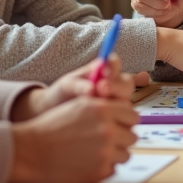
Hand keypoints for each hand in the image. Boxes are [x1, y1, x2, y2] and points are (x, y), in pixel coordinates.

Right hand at [8, 96, 137, 182]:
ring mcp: (105, 152)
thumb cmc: (51, 128)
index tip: (117, 126)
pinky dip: (103, 168)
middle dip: (121, 139)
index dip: (125, 121)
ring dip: (113, 155)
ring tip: (93, 153)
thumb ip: (104, 108)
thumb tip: (125, 116)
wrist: (29, 152)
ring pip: (125, 154)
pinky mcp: (100, 171)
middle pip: (132, 136)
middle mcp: (108, 129)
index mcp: (103, 109)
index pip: (132, 116)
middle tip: (104, 142)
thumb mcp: (78, 107)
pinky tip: (86, 163)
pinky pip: (113, 169)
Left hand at [14, 56, 139, 119]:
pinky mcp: (115, 117)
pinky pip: (122, 117)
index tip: (104, 72)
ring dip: (116, 103)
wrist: (55, 114)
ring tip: (99, 106)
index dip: (113, 66)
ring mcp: (116, 102)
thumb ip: (78, 85)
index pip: (115, 63)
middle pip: (127, 83)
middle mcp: (114, 85)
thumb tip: (92, 89)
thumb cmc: (61, 95)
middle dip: (117, 86)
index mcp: (103, 70)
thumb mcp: (66, 86)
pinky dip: (114, 118)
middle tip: (102, 89)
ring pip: (127, 101)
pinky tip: (101, 120)